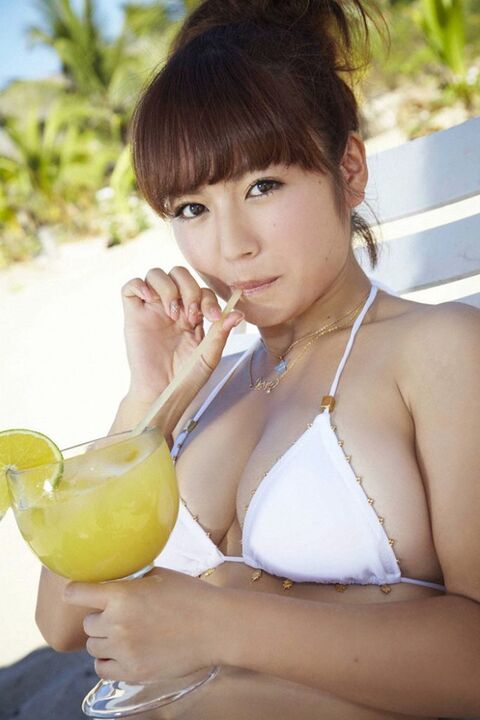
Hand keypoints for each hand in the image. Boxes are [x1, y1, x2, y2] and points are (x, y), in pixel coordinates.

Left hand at [63, 568, 221, 683]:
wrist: (215, 626)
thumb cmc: (190, 595)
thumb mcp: (157, 575)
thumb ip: (130, 579)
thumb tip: (112, 577)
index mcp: (121, 594)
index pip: (76, 593)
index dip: (76, 591)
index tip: (78, 592)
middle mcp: (117, 623)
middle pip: (87, 624)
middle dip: (100, 618)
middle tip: (120, 614)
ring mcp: (124, 650)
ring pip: (93, 647)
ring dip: (104, 639)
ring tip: (126, 633)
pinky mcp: (133, 672)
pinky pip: (102, 669)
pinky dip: (109, 661)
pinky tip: (123, 652)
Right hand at [121, 266, 243, 404]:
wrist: (162, 395)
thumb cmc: (186, 379)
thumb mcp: (208, 356)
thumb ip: (220, 333)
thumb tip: (238, 313)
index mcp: (192, 315)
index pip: (201, 290)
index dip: (208, 298)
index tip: (212, 318)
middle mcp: (172, 308)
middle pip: (179, 273)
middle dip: (189, 289)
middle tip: (191, 316)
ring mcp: (151, 310)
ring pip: (155, 274)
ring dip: (168, 288)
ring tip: (172, 314)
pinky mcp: (133, 316)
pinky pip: (130, 287)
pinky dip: (139, 285)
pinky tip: (150, 299)